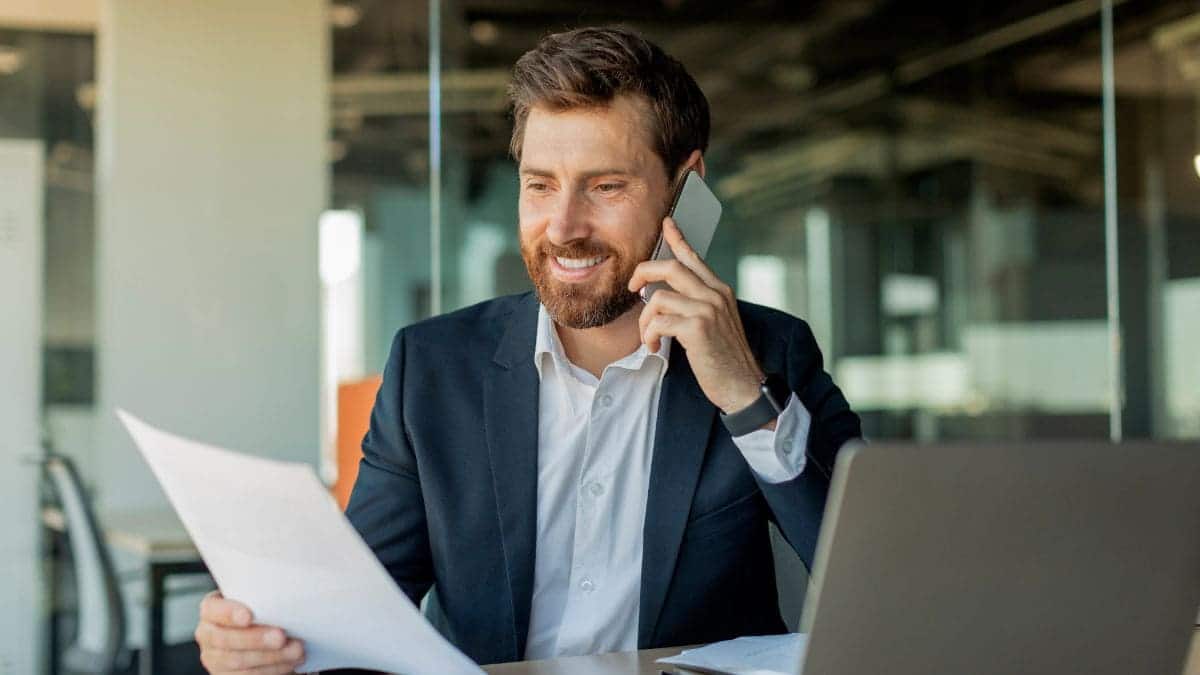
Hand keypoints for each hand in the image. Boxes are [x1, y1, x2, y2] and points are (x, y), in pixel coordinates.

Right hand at [195, 591, 305, 674]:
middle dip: (256, 639)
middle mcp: (207, 635)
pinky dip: (273, 670)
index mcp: (211, 610)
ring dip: (271, 657)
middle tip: (281, 637)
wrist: (263, 636)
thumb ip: (264, 597)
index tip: (249, 616)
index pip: (212, 609)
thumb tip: (287, 596)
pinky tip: (290, 663)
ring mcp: (215, 659)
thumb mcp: (259, 599)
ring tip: (296, 650)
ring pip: (238, 662)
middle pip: (225, 640)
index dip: (229, 613)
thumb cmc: (262, 610)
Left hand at [629, 217, 769, 420]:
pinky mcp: (697, 328)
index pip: (694, 258)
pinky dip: (649, 336)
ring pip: (658, 298)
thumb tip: (661, 296)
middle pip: (670, 267)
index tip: (667, 223)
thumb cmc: (725, 358)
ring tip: (649, 338)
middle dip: (643, 273)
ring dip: (644, 320)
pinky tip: (654, 347)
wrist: (743, 385)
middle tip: (632, 287)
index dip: (678, 238)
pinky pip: (658, 322)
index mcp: (719, 291)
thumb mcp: (715, 324)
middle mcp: (715, 294)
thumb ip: (696, 304)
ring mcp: (707, 310)